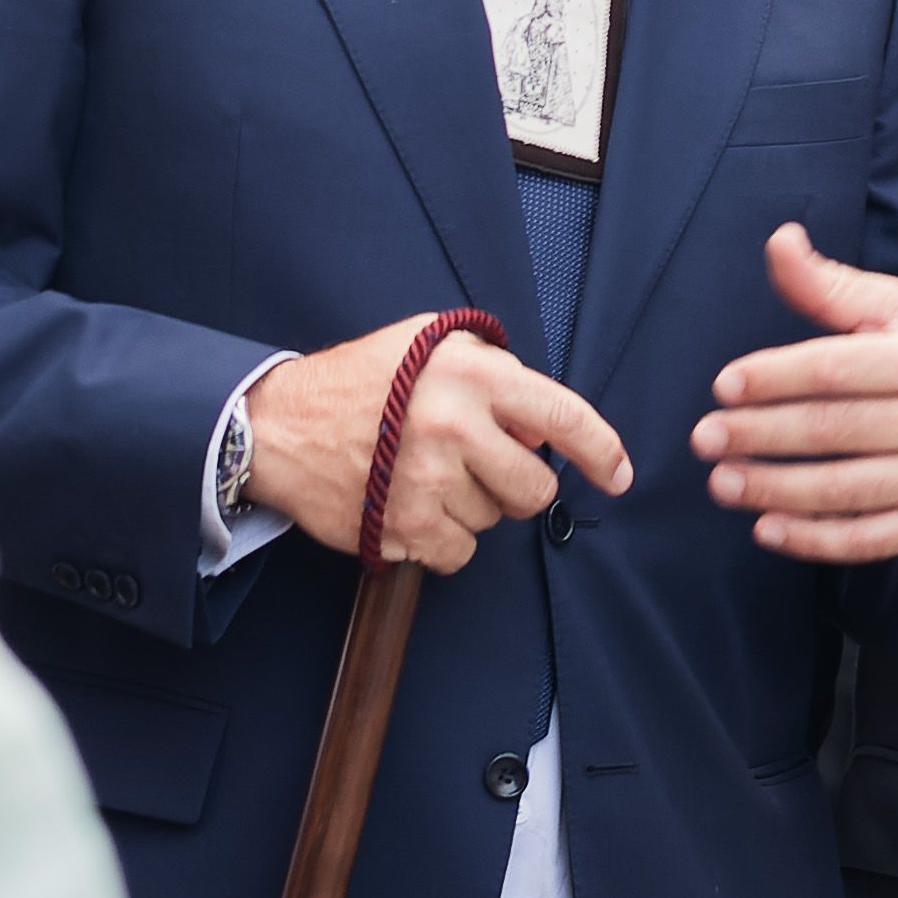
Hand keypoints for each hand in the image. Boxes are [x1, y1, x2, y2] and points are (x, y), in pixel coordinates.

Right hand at [246, 315, 631, 570]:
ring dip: (471, 507)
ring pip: (495, 520)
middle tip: (479, 467)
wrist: (278, 424)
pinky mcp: (402, 527)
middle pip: (536, 487)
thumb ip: (494, 372)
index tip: (619, 475)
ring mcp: (428, 481)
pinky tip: (412, 507)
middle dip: (519, 484)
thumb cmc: (361, 381)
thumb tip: (545, 428)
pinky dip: (443, 539)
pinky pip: (459, 552)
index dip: (602, 451)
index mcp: (472, 376)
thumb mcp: (430, 345)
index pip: (563, 417)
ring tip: (424, 475)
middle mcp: (456, 427)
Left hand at [692, 224, 897, 562]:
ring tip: (722, 483)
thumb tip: (779, 241)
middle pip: (833, 429)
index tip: (725, 386)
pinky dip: (812, 539)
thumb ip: (832, 286)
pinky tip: (767, 528)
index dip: (775, 377)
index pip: (837, 369)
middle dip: (760, 435)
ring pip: (843, 489)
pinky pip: (866, 539)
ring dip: (774, 489)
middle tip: (704, 438)